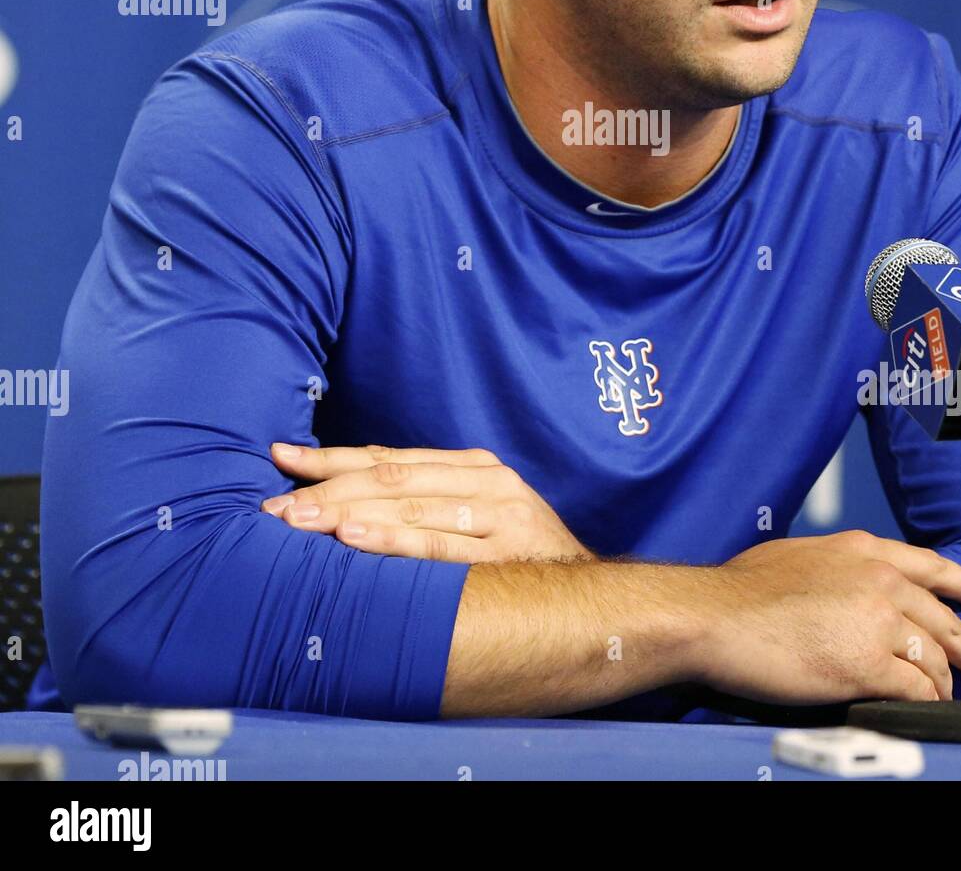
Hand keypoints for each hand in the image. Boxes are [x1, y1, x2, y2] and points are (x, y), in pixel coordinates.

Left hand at [261, 443, 595, 563]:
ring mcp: (499, 514)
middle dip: (326, 488)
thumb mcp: (481, 516)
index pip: (389, 458)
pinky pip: (437, 544)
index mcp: (474, 466)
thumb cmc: (521, 559)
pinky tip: (351, 536)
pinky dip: (390, 537)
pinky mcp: (506, 551)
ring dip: (345, 512)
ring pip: (408, 505)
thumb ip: (430, 503)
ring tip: (297, 520)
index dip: (331, 458)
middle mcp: (487, 480)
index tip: (280, 460)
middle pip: (391, 478)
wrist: (592, 596)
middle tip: (274, 503)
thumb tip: (349, 500)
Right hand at [691, 529, 960, 704]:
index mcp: (862, 550)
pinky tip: (922, 708)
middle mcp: (879, 580)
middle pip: (944, 618)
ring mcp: (878, 620)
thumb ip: (837, 569)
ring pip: (934, 657)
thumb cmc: (741, 590)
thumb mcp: (799, 555)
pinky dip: (924, 702)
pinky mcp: (869, 663)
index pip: (929, 565)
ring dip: (942, 683)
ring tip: (945, 698)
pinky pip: (915, 688)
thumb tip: (844, 591)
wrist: (717, 615)